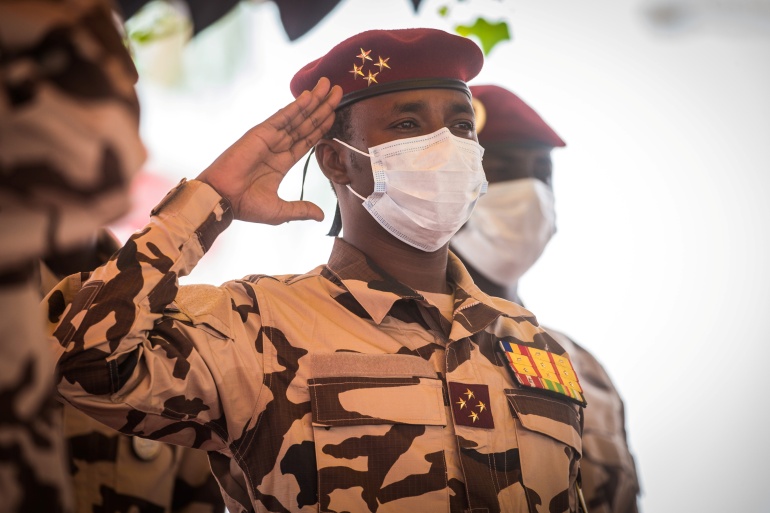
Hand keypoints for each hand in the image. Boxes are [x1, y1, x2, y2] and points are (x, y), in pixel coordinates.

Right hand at [196, 77, 342, 223]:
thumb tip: (320, 216)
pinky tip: (310, 95)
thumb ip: (301, 209)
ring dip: (314, 101)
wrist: (223, 201)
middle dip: (323, 107)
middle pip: (306, 124)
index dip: (322, 126)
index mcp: (282, 162)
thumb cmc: (246, 206)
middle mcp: (278, 147)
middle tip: (339, 90)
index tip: (335, 112)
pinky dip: (297, 106)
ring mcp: (270, 138)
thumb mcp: (281, 211)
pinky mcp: (261, 133)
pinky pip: (283, 117)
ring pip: (298, 117)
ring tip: (329, 85)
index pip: (307, 140)